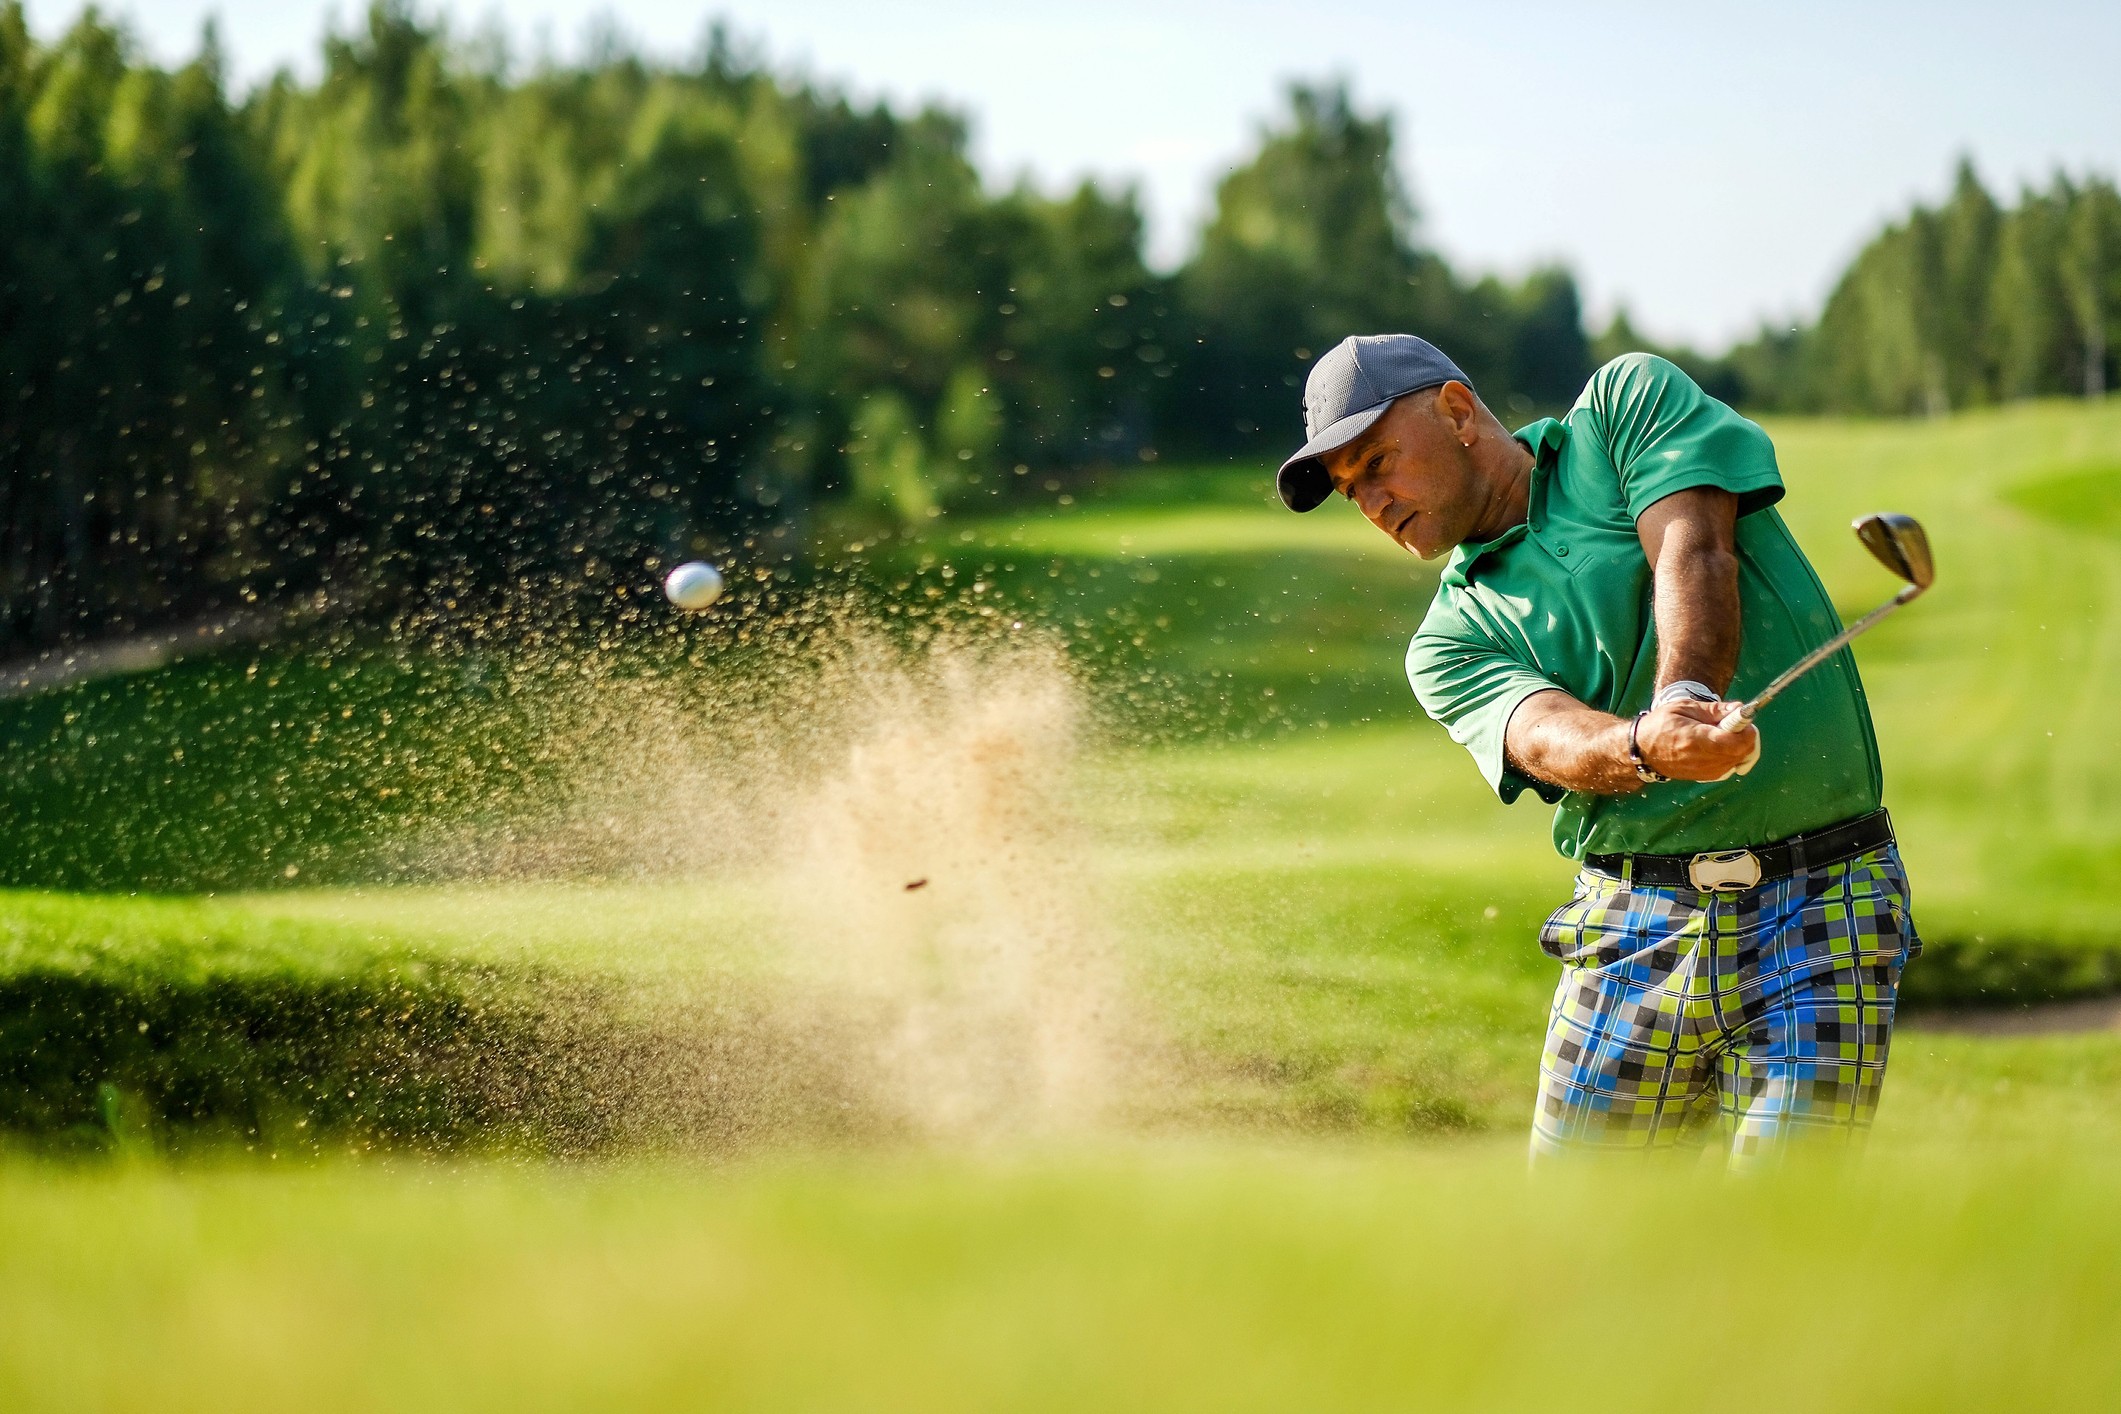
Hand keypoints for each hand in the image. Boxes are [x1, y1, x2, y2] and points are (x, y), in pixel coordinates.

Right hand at [1636, 700, 1761, 782]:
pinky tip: (1719, 745)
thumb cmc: (1661, 724)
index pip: (1736, 741)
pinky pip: (1733, 765)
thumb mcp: (1684, 707)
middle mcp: (1702, 760)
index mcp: (1695, 739)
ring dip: (1741, 744)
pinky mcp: (1707, 777)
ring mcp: (1706, 772)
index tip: (1743, 718)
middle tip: (1733, 722)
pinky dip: (1733, 754)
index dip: (1747, 730)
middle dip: (1746, 735)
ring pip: (1741, 759)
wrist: (1643, 751)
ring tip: (1722, 733)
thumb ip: (1714, 709)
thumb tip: (1740, 709)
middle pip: (1743, 751)